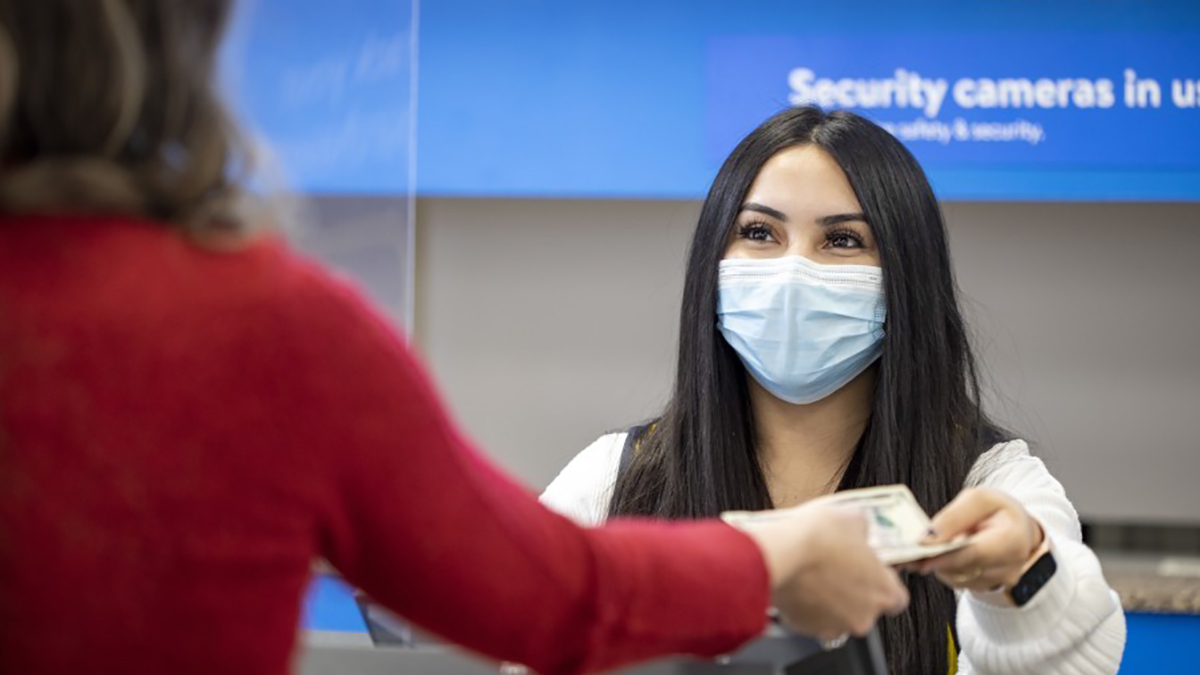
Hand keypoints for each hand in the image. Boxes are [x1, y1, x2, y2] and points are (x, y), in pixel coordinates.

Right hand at [737, 501, 908, 639]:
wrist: (778, 554)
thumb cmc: (817, 537)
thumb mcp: (852, 518)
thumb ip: (864, 531)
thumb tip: (860, 531)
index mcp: (884, 592)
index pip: (898, 598)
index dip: (884, 583)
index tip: (872, 571)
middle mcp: (864, 616)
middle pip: (867, 608)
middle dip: (855, 591)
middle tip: (838, 568)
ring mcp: (835, 625)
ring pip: (839, 614)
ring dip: (832, 599)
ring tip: (815, 574)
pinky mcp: (807, 628)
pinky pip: (813, 618)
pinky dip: (809, 605)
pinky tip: (801, 584)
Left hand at [914, 487, 1043, 593]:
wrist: (1018, 530)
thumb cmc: (999, 511)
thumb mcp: (981, 499)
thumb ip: (955, 516)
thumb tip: (929, 537)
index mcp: (1013, 541)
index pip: (976, 553)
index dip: (946, 556)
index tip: (920, 556)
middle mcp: (1008, 568)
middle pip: (961, 568)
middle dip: (930, 561)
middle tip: (899, 557)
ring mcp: (996, 582)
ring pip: (955, 577)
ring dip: (931, 565)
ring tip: (906, 554)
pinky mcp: (983, 587)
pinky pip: (955, 580)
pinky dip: (938, 568)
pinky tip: (923, 557)